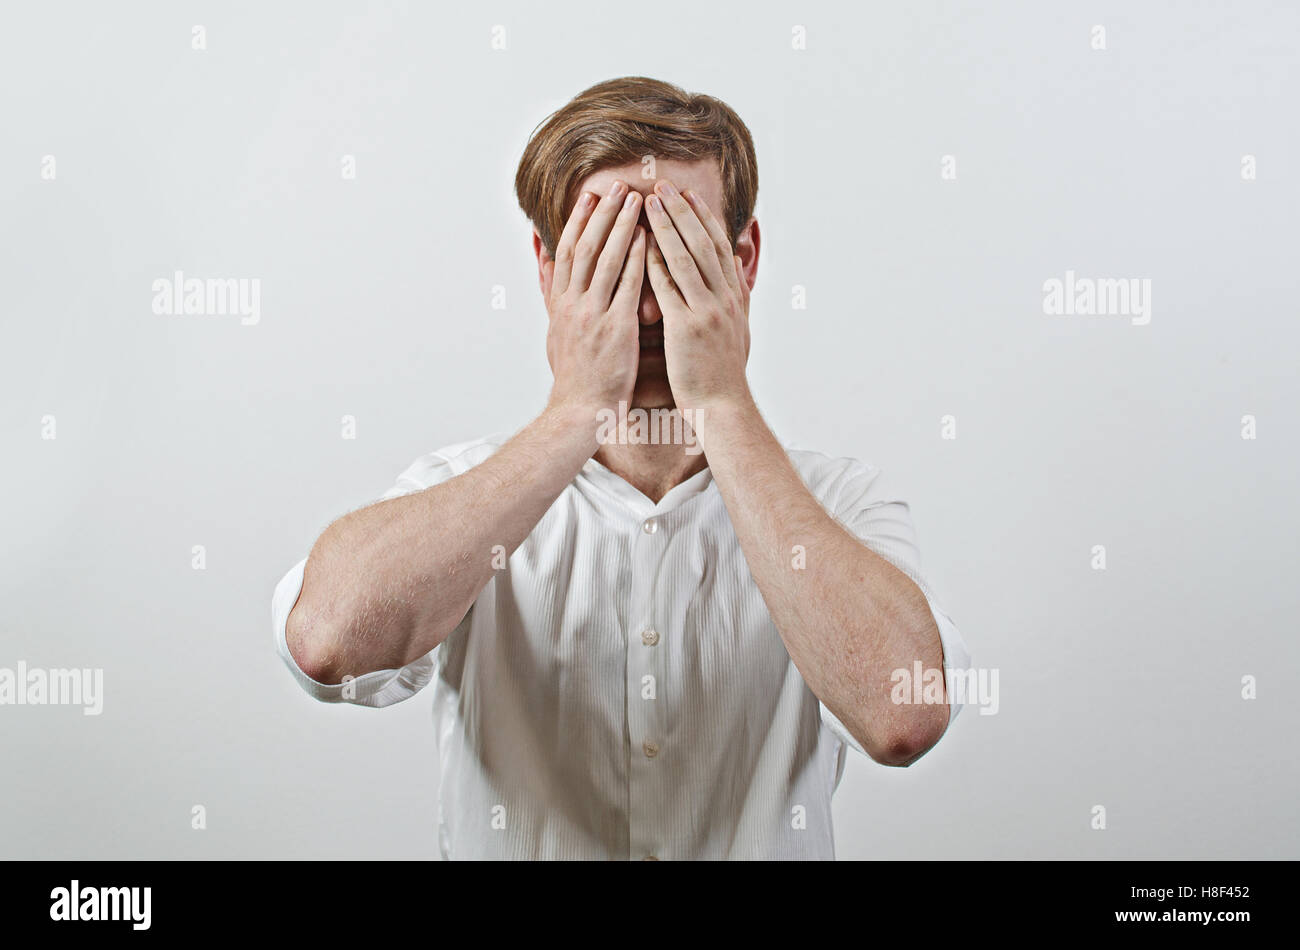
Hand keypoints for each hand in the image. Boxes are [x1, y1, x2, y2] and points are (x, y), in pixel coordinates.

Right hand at [542, 180, 645, 419]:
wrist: (580, 411)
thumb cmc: (575, 377)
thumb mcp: (555, 332)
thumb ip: (553, 295)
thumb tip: (546, 264)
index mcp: (560, 304)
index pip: (567, 251)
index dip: (579, 221)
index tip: (591, 196)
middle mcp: (573, 304)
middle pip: (586, 246)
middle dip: (602, 213)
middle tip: (617, 184)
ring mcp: (593, 315)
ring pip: (606, 259)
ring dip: (621, 225)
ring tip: (636, 199)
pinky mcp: (616, 329)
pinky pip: (628, 286)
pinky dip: (636, 259)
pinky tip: (647, 239)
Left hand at [643, 180, 751, 414]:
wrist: (723, 407)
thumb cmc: (723, 372)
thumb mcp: (739, 327)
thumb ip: (738, 292)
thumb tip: (737, 262)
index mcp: (733, 296)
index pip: (717, 245)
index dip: (702, 217)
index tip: (687, 194)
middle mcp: (723, 298)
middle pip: (702, 243)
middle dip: (681, 211)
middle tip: (662, 185)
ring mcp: (706, 311)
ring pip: (685, 258)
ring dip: (666, 226)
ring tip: (647, 202)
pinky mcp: (687, 328)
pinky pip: (668, 288)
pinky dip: (654, 263)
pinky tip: (639, 244)